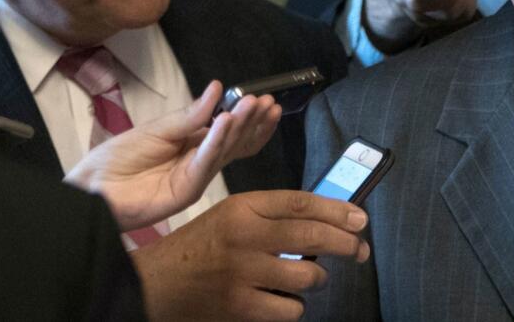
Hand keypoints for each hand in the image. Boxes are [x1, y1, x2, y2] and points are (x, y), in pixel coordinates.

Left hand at [64, 81, 279, 230]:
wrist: (92, 188)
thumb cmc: (117, 159)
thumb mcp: (157, 129)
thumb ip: (189, 115)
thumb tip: (218, 89)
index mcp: (194, 145)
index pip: (230, 131)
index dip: (248, 117)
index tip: (264, 99)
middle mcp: (200, 162)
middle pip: (235, 141)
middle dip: (253, 121)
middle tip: (268, 101)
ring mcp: (196, 178)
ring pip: (226, 151)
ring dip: (242, 127)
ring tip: (254, 104)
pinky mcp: (187, 191)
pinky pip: (206, 163)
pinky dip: (217, 142)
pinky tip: (226, 121)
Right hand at [131, 190, 369, 320]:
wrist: (152, 286)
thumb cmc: (199, 249)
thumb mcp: (231, 217)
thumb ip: (272, 216)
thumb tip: (327, 221)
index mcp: (243, 207)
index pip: (302, 203)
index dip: (338, 211)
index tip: (360, 219)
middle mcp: (244, 236)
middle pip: (313, 235)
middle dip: (346, 244)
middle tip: (360, 250)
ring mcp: (242, 273)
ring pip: (307, 277)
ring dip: (316, 280)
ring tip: (310, 279)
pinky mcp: (239, 308)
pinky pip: (290, 309)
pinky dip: (293, 308)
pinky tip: (284, 301)